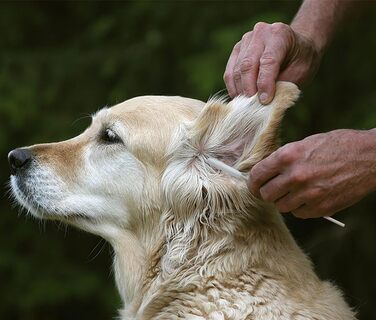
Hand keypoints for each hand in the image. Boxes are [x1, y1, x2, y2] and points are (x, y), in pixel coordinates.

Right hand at [223, 22, 320, 102]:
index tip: (265, 101)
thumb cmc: (300, 61)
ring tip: (246, 105)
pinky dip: (233, 87)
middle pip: (248, 64)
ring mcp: (245, 40)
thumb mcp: (300, 72)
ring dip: (240, 90)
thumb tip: (263, 102)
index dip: (265, 83)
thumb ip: (283, 84)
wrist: (297, 47)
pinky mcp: (237, 50)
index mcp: (280, 34)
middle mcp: (260, 32)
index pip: (268, 61)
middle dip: (249, 88)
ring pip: (236, 70)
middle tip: (252, 106)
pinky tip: (239, 98)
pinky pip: (229, 72)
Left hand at [248, 129, 375, 217]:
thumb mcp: (305, 143)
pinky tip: (308, 197)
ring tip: (294, 191)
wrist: (370, 157)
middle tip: (273, 190)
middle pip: (266, 194)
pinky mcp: (321, 207)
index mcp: (288, 156)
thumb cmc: (337, 145)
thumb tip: (266, 172)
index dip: (252, 182)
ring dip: (284, 201)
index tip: (254, 185)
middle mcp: (295, 176)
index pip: (256, 175)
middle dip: (267, 192)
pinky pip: (299, 214)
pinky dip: (300, 208)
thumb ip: (284, 158)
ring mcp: (308, 193)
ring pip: (281, 206)